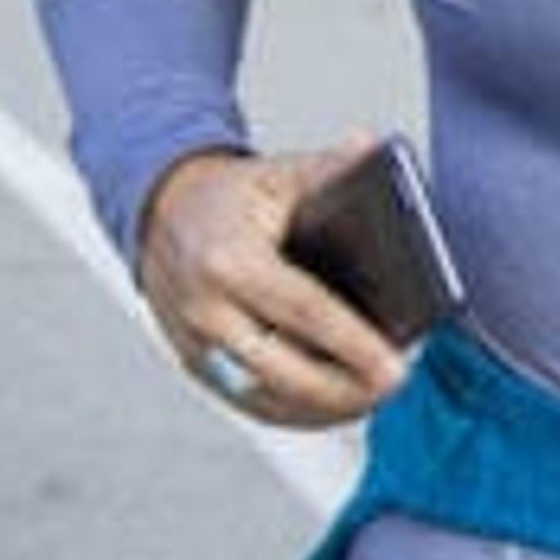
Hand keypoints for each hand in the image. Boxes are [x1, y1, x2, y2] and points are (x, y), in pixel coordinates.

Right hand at [135, 137, 409, 428]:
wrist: (162, 212)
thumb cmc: (234, 196)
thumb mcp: (282, 172)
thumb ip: (331, 165)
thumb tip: (372, 147)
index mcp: (230, 260)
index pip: (304, 312)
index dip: (354, 343)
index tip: (397, 363)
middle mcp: (205, 309)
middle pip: (283, 370)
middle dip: (344, 387)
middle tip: (396, 382)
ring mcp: (195, 343)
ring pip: (265, 396)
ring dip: (323, 406)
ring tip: (374, 395)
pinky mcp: (194, 363)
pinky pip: (246, 401)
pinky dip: (293, 411)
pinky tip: (333, 408)